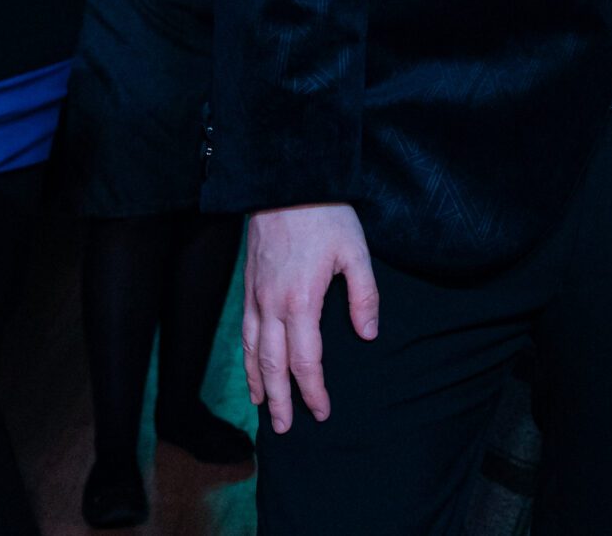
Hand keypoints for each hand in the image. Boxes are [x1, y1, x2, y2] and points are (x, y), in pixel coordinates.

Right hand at [241, 203, 379, 433]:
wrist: (286, 183)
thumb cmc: (326, 215)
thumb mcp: (356, 252)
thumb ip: (364, 296)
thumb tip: (367, 336)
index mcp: (301, 301)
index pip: (305, 360)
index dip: (313, 390)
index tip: (322, 411)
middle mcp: (271, 306)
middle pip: (273, 366)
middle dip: (281, 400)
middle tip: (286, 429)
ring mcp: (255, 298)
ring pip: (253, 353)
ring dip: (259, 385)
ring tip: (265, 411)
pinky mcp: (248, 288)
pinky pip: (244, 334)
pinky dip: (246, 360)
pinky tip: (252, 370)